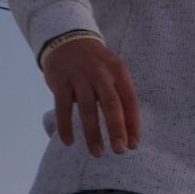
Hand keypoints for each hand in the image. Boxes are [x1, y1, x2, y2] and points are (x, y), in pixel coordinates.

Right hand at [42, 34, 140, 155]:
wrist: (68, 40)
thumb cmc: (97, 66)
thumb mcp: (114, 74)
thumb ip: (121, 98)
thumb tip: (129, 133)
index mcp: (119, 73)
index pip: (130, 101)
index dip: (133, 124)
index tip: (134, 145)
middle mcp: (101, 74)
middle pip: (111, 105)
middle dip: (116, 129)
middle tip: (120, 151)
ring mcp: (79, 77)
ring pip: (87, 109)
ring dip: (93, 134)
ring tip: (97, 153)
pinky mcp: (60, 82)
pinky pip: (62, 108)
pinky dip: (65, 126)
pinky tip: (69, 142)